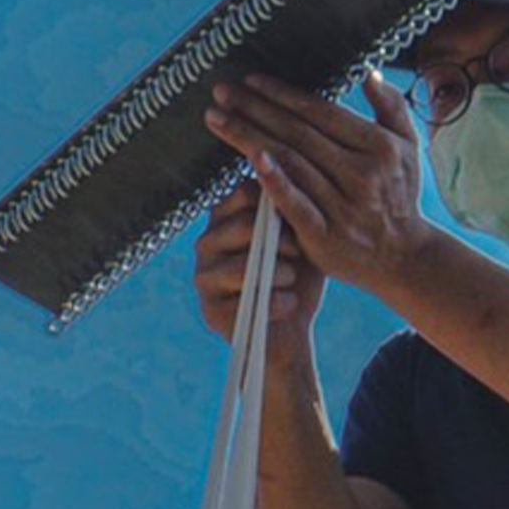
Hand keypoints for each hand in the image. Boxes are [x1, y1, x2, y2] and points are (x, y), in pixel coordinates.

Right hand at [194, 181, 321, 354]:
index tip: (297, 223)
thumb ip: (294, 210)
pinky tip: (288, 303)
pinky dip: (277, 303)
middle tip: (298, 253)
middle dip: (282, 241)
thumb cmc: (300, 276)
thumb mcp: (304, 238)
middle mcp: (207, 243)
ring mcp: (204, 277)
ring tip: (292, 279)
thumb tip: (296, 179)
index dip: (277, 204)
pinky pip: (245, 301)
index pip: (245, 192)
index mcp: (226, 218)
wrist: (294, 328)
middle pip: (243, 225)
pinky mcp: (209, 310)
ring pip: (244, 266)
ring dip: (281, 273)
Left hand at [201, 69, 439, 304]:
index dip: (283, 94)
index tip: (252, 80)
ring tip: (217, 118)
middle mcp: (361, 174)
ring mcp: (342, 206)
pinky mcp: (324, 236)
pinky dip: (273, 181)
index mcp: (379, 147)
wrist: (403, 257)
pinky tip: (250, 159)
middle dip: (255, 109)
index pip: (322, 112)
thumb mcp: (408, 148)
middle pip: (298, 133)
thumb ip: (391, 107)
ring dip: (249, 137)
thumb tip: (368, 73)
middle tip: (222, 92)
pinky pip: (293, 204)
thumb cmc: (399, 195)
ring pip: (289, 163)